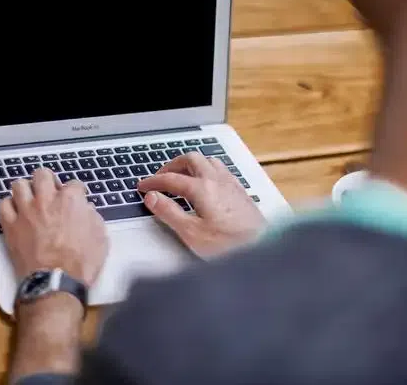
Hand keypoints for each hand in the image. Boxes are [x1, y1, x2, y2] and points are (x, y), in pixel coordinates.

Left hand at [0, 169, 108, 285]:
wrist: (56, 282)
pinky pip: (3, 205)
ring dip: (26, 189)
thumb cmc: (81, 263)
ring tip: (30, 199)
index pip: (74, 183)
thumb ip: (93, 218)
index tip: (77, 199)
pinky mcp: (11, 226)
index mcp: (71, 200)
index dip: (77, 191)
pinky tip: (16, 212)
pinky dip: (10, 206)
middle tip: (50, 191)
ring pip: (19, 184)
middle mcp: (46, 200)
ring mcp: (26, 211)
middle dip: (48, 180)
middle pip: (42, 174)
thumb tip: (87, 209)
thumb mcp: (100, 238)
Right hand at [138, 153, 265, 258]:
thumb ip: (169, 212)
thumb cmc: (230, 245)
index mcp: (202, 188)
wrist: (263, 248)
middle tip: (160, 177)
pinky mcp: (240, 191)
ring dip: (190, 164)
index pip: (171, 178)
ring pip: (207, 161)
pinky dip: (206, 170)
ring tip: (181, 176)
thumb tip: (153, 198)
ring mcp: (231, 183)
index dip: (153, 182)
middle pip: (190, 159)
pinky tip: (206, 183)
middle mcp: (217, 180)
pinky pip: (220, 169)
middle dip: (172, 165)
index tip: (143, 186)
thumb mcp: (191, 233)